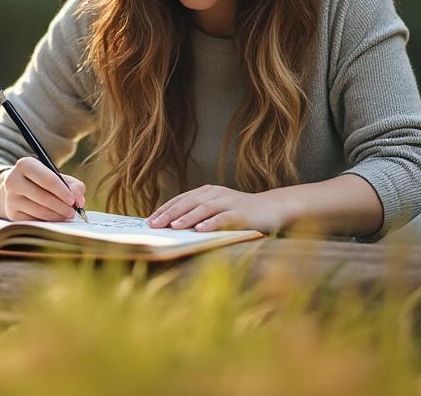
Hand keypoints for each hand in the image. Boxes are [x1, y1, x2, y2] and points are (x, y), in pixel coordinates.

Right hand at [0, 157, 86, 221]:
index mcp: (25, 165)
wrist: (20, 189)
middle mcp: (13, 180)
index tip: (73, 201)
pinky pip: (33, 221)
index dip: (63, 192)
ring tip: (66, 216)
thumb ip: (75, 187)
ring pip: (39, 211)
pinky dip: (47, 222)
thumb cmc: (45, 182)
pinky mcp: (11, 213)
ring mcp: (10, 198)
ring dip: (56, 216)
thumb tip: (80, 202)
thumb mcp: (60, 178)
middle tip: (73, 212)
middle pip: (43, 197)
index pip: (48, 180)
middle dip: (61, 206)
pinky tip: (54, 220)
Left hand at [146, 185, 288, 233]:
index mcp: (206, 192)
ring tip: (173, 227)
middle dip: (169, 214)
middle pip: (188, 202)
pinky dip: (211, 223)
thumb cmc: (240, 212)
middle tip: (154, 225)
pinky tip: (200, 230)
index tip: (149, 221)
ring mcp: (229, 201)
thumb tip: (171, 226)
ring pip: (204, 209)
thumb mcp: (216, 209)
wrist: (271, 208)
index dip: (164, 209)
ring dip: (187, 218)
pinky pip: (224, 217)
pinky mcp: (241, 212)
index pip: (180, 199)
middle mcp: (215, 194)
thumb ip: (198, 214)